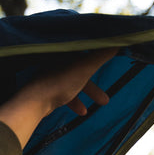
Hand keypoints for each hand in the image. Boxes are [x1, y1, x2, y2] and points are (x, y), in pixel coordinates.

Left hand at [0, 48, 116, 147]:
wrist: (35, 101)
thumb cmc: (60, 82)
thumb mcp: (85, 68)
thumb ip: (101, 56)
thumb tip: (118, 41)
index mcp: (65, 53)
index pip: (85, 54)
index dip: (98, 62)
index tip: (108, 70)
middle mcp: (55, 61)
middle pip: (78, 72)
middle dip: (92, 88)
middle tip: (105, 101)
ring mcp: (48, 75)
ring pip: (70, 84)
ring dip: (81, 97)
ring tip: (88, 112)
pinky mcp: (43, 89)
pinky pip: (61, 93)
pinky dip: (71, 101)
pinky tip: (80, 112)